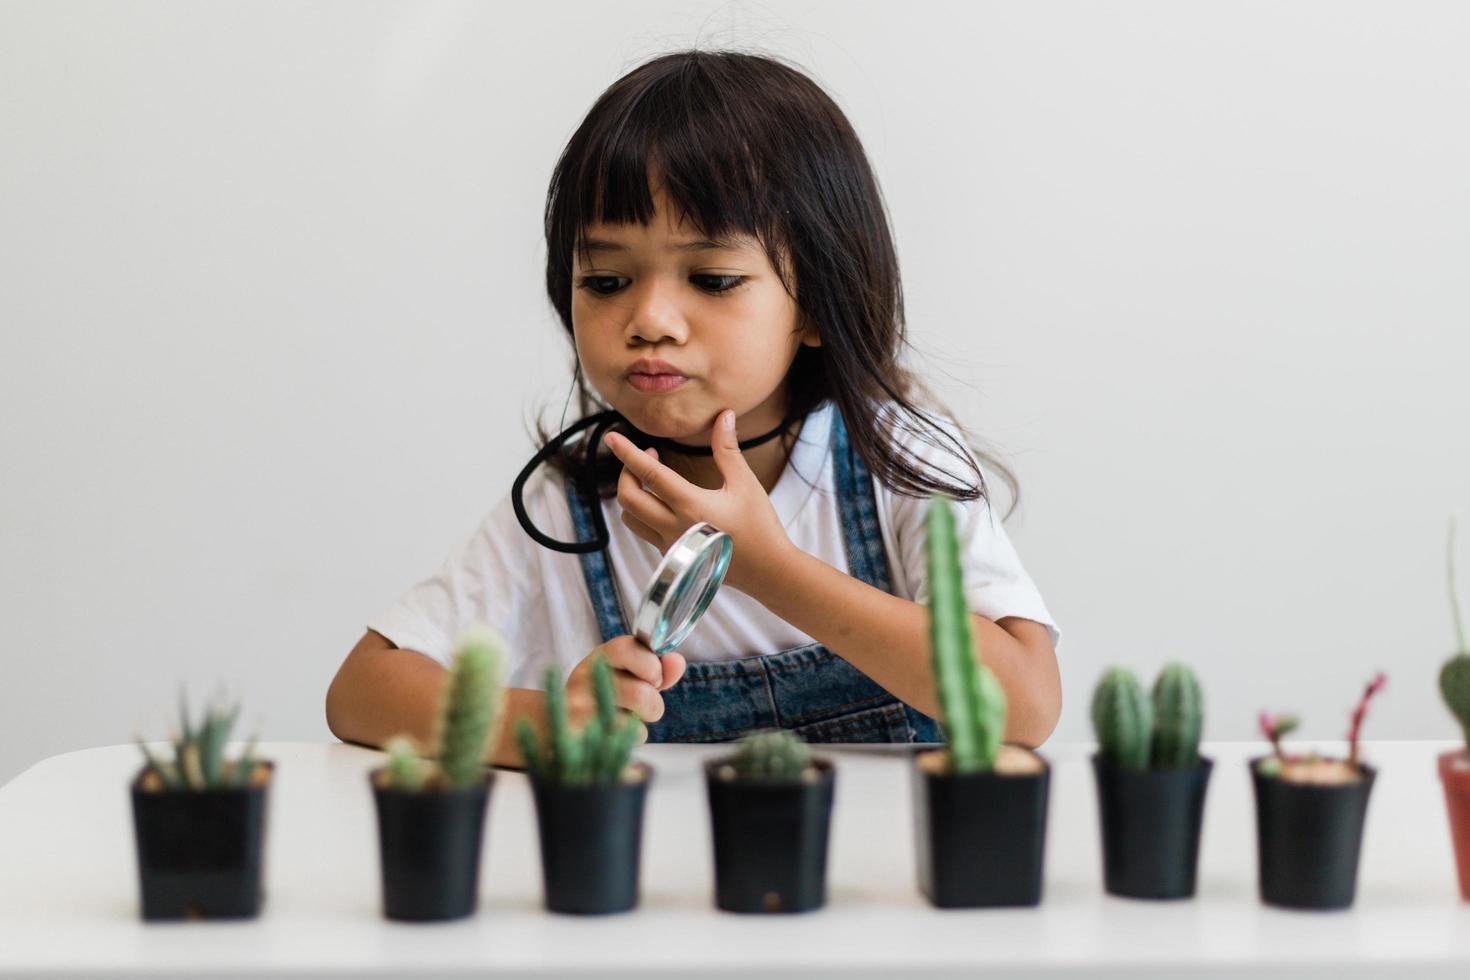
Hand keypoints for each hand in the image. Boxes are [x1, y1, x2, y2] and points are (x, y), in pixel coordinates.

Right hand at [566, 636, 686, 742]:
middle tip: (645, 703)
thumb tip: (676, 662)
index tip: (654, 676)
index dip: (651, 665)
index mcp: (600, 657)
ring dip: (641, 724)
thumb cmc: (607, 692)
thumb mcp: (631, 674)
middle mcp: (585, 679)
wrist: (562, 721)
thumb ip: (658, 667)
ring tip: (629, 717)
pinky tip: (616, 732)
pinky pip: (622, 742)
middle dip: (654, 703)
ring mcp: (577, 709)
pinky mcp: (578, 736)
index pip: (626, 648)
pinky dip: (630, 739)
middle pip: (640, 694)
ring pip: (632, 722)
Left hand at [603, 409, 795, 597]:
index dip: (627, 453)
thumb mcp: (745, 484)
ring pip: (631, 518)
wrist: (768, 571)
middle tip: (646, 457)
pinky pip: (645, 532)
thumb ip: (727, 449)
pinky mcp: (672, 556)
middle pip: (628, 498)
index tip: (611, 438)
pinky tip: (665, 503)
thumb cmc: (760, 526)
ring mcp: (670, 545)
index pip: (649, 474)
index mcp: (691, 505)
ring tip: (652, 480)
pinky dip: (645, 513)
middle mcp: (674, 527)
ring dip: (633, 495)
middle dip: (626, 473)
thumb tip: (723, 415)